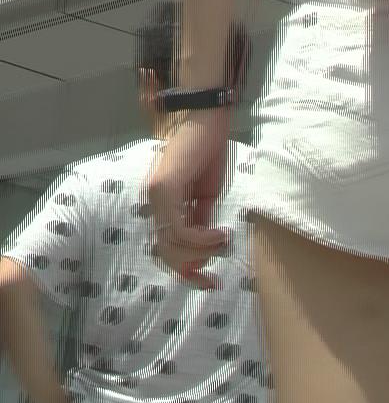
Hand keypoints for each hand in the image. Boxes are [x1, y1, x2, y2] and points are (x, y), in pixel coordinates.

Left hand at [146, 112, 231, 290]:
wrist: (206, 119)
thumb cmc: (207, 151)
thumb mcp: (207, 195)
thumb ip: (201, 219)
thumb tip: (204, 245)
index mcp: (162, 205)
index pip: (166, 247)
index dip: (186, 269)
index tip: (208, 282)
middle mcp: (153, 203)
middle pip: (166, 253)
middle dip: (192, 268)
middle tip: (214, 273)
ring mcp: (155, 197)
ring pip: (171, 245)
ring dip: (201, 251)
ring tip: (222, 240)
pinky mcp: (163, 190)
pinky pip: (179, 229)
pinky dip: (200, 238)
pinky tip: (218, 233)